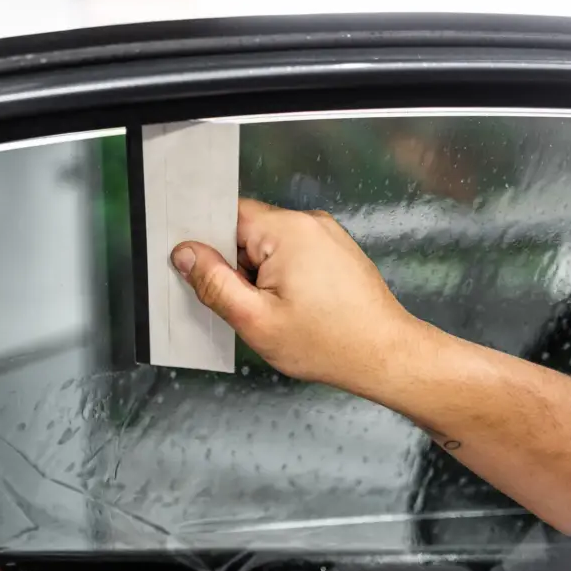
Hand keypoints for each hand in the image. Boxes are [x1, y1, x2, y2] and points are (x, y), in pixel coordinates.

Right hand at [171, 199, 417, 387]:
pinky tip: (288, 309)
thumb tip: (185, 254)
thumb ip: (214, 282)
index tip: (198, 269)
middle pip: (247, 232)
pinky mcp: (334, 252)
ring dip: (257, 276)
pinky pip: (291, 255)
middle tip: (241, 304)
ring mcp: (325, 236)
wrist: (385, 355)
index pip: (227, 215)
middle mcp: (309, 223)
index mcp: (287, 230)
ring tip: (272, 311)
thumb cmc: (329, 343)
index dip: (206, 242)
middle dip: (234, 266)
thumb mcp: (254, 319)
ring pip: (268, 246)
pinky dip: (279, 278)